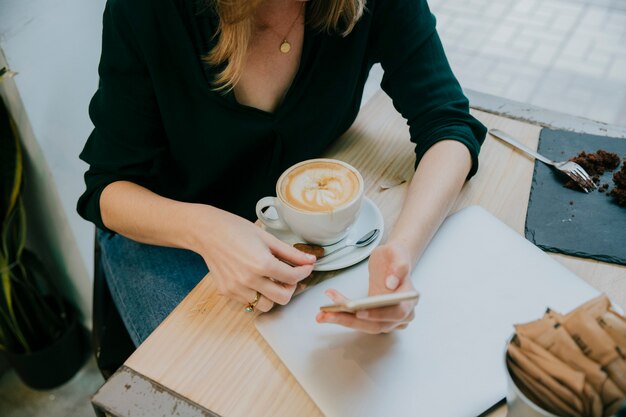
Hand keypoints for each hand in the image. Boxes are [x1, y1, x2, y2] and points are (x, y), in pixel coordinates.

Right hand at [197, 207, 315, 311]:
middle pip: (282, 297)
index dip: (304, 272)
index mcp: (262, 264)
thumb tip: (310, 260)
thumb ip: (291, 253)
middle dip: (291, 288)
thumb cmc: (236, 230)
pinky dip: (256, 294)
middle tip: (289, 277)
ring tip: (271, 280)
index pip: (293, 278)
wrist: (207, 233)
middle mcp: (249, 280)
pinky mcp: (227, 292)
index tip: (305, 268)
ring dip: (273, 295)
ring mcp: (237, 289)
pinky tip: (255, 279)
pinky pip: (249, 302)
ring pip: (265, 305)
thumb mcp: (267, 238)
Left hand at [316, 241, 416, 332]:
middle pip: (377, 325)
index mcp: (409, 299)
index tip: (359, 311)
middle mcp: (401, 314)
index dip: (378, 314)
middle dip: (351, 321)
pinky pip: (358, 319)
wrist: (392, 261)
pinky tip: (328, 308)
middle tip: (329, 315)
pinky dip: (343, 315)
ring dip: (342, 320)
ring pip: (365, 325)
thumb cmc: (396, 256)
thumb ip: (399, 267)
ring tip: (322, 315)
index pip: (396, 312)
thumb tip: (392, 283)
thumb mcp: (398, 253)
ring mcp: (387, 318)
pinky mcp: (374, 317)